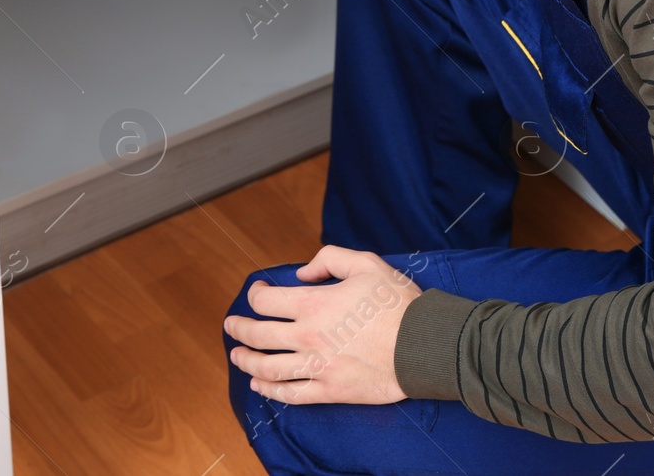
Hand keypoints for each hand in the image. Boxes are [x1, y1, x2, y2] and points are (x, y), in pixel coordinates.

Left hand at [224, 245, 421, 405]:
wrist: (422, 346)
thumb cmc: (397, 303)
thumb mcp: (366, 263)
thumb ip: (329, 259)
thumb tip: (303, 273)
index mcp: (313, 304)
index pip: (267, 301)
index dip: (255, 295)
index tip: (256, 292)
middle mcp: (307, 337)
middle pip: (258, 336)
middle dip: (239, 329)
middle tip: (231, 325)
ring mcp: (317, 367)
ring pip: (267, 368)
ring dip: (247, 361)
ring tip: (237, 356)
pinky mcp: (330, 390)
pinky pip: (291, 394)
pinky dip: (270, 391)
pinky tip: (260, 385)